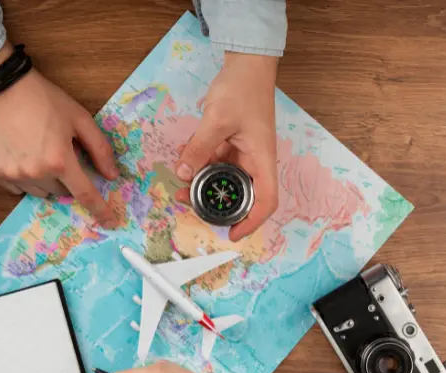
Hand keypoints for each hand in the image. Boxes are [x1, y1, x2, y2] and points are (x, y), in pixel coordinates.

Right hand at [0, 45, 119, 227]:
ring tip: (38, 151)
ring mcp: (14, 175)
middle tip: (59, 151)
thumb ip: (99, 149)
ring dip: (46, 179)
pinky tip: (22, 154)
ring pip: (40, 191)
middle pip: (61, 191)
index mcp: (60, 160)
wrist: (2, 89)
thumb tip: (112, 176)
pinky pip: (18, 188)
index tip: (111, 223)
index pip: (85, 194)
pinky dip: (25, 178)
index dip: (100, 210)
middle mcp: (36, 173)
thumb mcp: (80, 118)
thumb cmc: (45, 100)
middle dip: (66, 176)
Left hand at [175, 52, 278, 240]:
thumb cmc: (243, 88)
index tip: (232, 234)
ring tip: (179, 187)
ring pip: (224, 180)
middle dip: (216, 204)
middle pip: (241, 195)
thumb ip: (200, 147)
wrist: (246, 65)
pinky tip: (184, 162)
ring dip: (203, 185)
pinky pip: (215, 164)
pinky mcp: (231, 146)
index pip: (266, 201)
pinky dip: (200, 166)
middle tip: (189, 204)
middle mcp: (255, 161)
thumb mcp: (217, 119)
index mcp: (262, 159)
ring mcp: (243, 154)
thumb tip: (184, 172)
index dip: (252, 222)